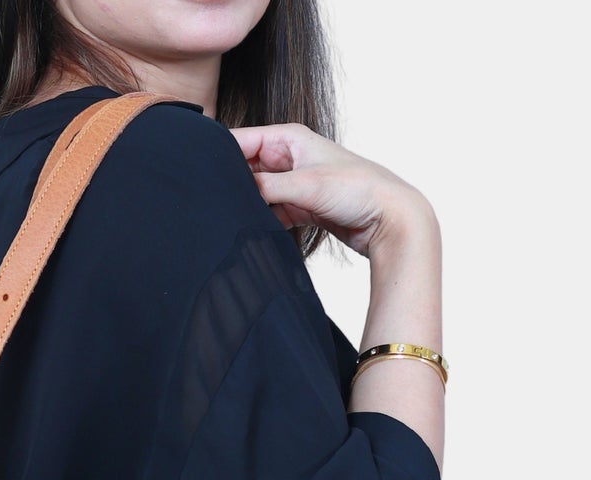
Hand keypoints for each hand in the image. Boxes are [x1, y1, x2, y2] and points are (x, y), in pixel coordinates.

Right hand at [226, 122, 434, 258]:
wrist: (390, 219)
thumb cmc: (359, 190)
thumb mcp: (305, 185)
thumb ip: (264, 188)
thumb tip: (230, 193)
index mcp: (289, 137)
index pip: (239, 141)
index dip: (217, 156)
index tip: (200, 176)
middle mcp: (290, 156)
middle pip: (244, 168)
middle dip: (231, 185)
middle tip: (215, 204)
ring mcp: (294, 183)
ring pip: (256, 193)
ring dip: (248, 206)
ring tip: (235, 219)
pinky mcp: (301, 206)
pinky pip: (270, 212)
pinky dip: (263, 221)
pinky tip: (256, 231)